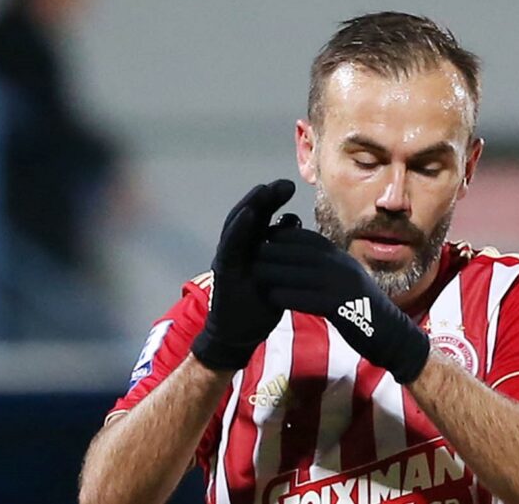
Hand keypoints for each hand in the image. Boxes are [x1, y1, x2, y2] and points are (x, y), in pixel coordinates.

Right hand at [190, 180, 296, 369]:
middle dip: (266, 198)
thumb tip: (295, 222)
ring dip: (250, 206)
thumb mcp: (279, 272)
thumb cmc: (262, 302)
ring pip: (238, 225)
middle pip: (251, 215)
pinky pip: (230, 245)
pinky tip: (248, 215)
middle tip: (284, 184)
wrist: (241, 333)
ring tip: (264, 190)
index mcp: (253, 245)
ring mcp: (229, 256)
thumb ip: (285, 249)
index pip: (263, 216)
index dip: (274, 200)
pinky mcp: (223, 268)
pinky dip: (238, 228)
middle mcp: (239, 247)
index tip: (291, 186)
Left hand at [255, 228, 429, 382]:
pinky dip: (287, 296)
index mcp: (342, 258)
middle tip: (251, 257)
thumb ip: (327, 266)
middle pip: (300, 252)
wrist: (394, 335)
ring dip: (275, 273)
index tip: (263, 241)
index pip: (307, 239)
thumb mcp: (348, 278)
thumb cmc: (366, 310)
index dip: (282, 238)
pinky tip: (271, 298)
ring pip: (299, 272)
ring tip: (255, 276)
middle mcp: (342, 266)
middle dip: (274, 253)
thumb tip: (302, 257)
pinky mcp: (340, 307)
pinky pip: (307, 297)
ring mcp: (342, 285)